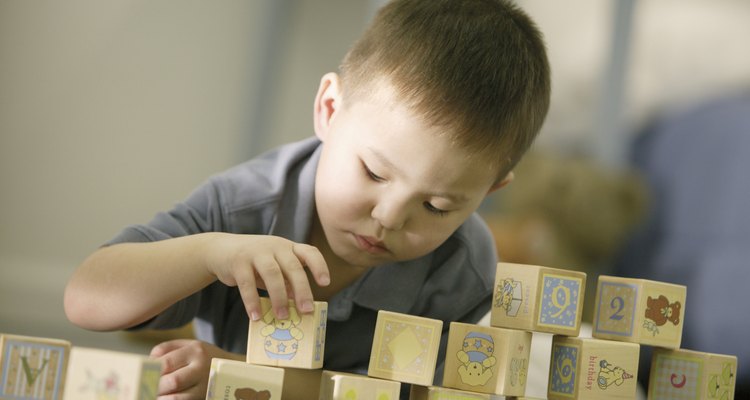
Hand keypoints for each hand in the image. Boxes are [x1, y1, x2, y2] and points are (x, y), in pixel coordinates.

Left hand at [150, 339, 242, 399]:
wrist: (230, 367)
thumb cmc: (201, 355)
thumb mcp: (187, 344)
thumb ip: (165, 348)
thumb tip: (147, 361)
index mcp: (195, 351)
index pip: (167, 363)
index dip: (150, 371)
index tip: (139, 375)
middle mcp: (202, 368)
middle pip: (173, 382)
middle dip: (154, 388)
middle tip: (142, 389)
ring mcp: (205, 385)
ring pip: (179, 398)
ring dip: (162, 399)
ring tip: (151, 396)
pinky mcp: (206, 397)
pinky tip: (164, 399)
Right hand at [203, 233, 329, 320]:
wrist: (221, 249)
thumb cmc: (255, 262)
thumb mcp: (274, 267)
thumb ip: (287, 281)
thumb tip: (299, 304)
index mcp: (288, 248)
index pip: (310, 252)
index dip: (319, 266)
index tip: (325, 283)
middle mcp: (275, 246)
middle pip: (293, 266)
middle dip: (302, 289)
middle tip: (306, 310)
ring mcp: (256, 252)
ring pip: (272, 274)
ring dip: (279, 297)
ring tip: (283, 317)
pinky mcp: (238, 262)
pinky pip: (247, 283)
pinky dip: (252, 301)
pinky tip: (256, 317)